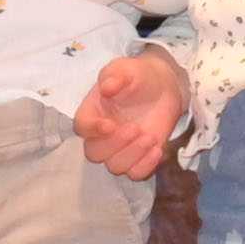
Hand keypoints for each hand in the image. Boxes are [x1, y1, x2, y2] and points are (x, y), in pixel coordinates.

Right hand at [73, 49, 186, 180]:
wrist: (162, 88)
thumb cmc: (138, 77)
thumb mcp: (127, 69)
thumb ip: (116, 76)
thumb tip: (107, 86)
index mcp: (92, 113)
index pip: (82, 127)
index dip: (92, 130)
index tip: (110, 124)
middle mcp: (101, 136)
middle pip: (94, 153)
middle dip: (115, 144)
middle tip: (135, 128)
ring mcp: (119, 149)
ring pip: (115, 166)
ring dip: (133, 154)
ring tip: (150, 136)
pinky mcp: (138, 158)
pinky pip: (135, 173)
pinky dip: (146, 165)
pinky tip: (158, 149)